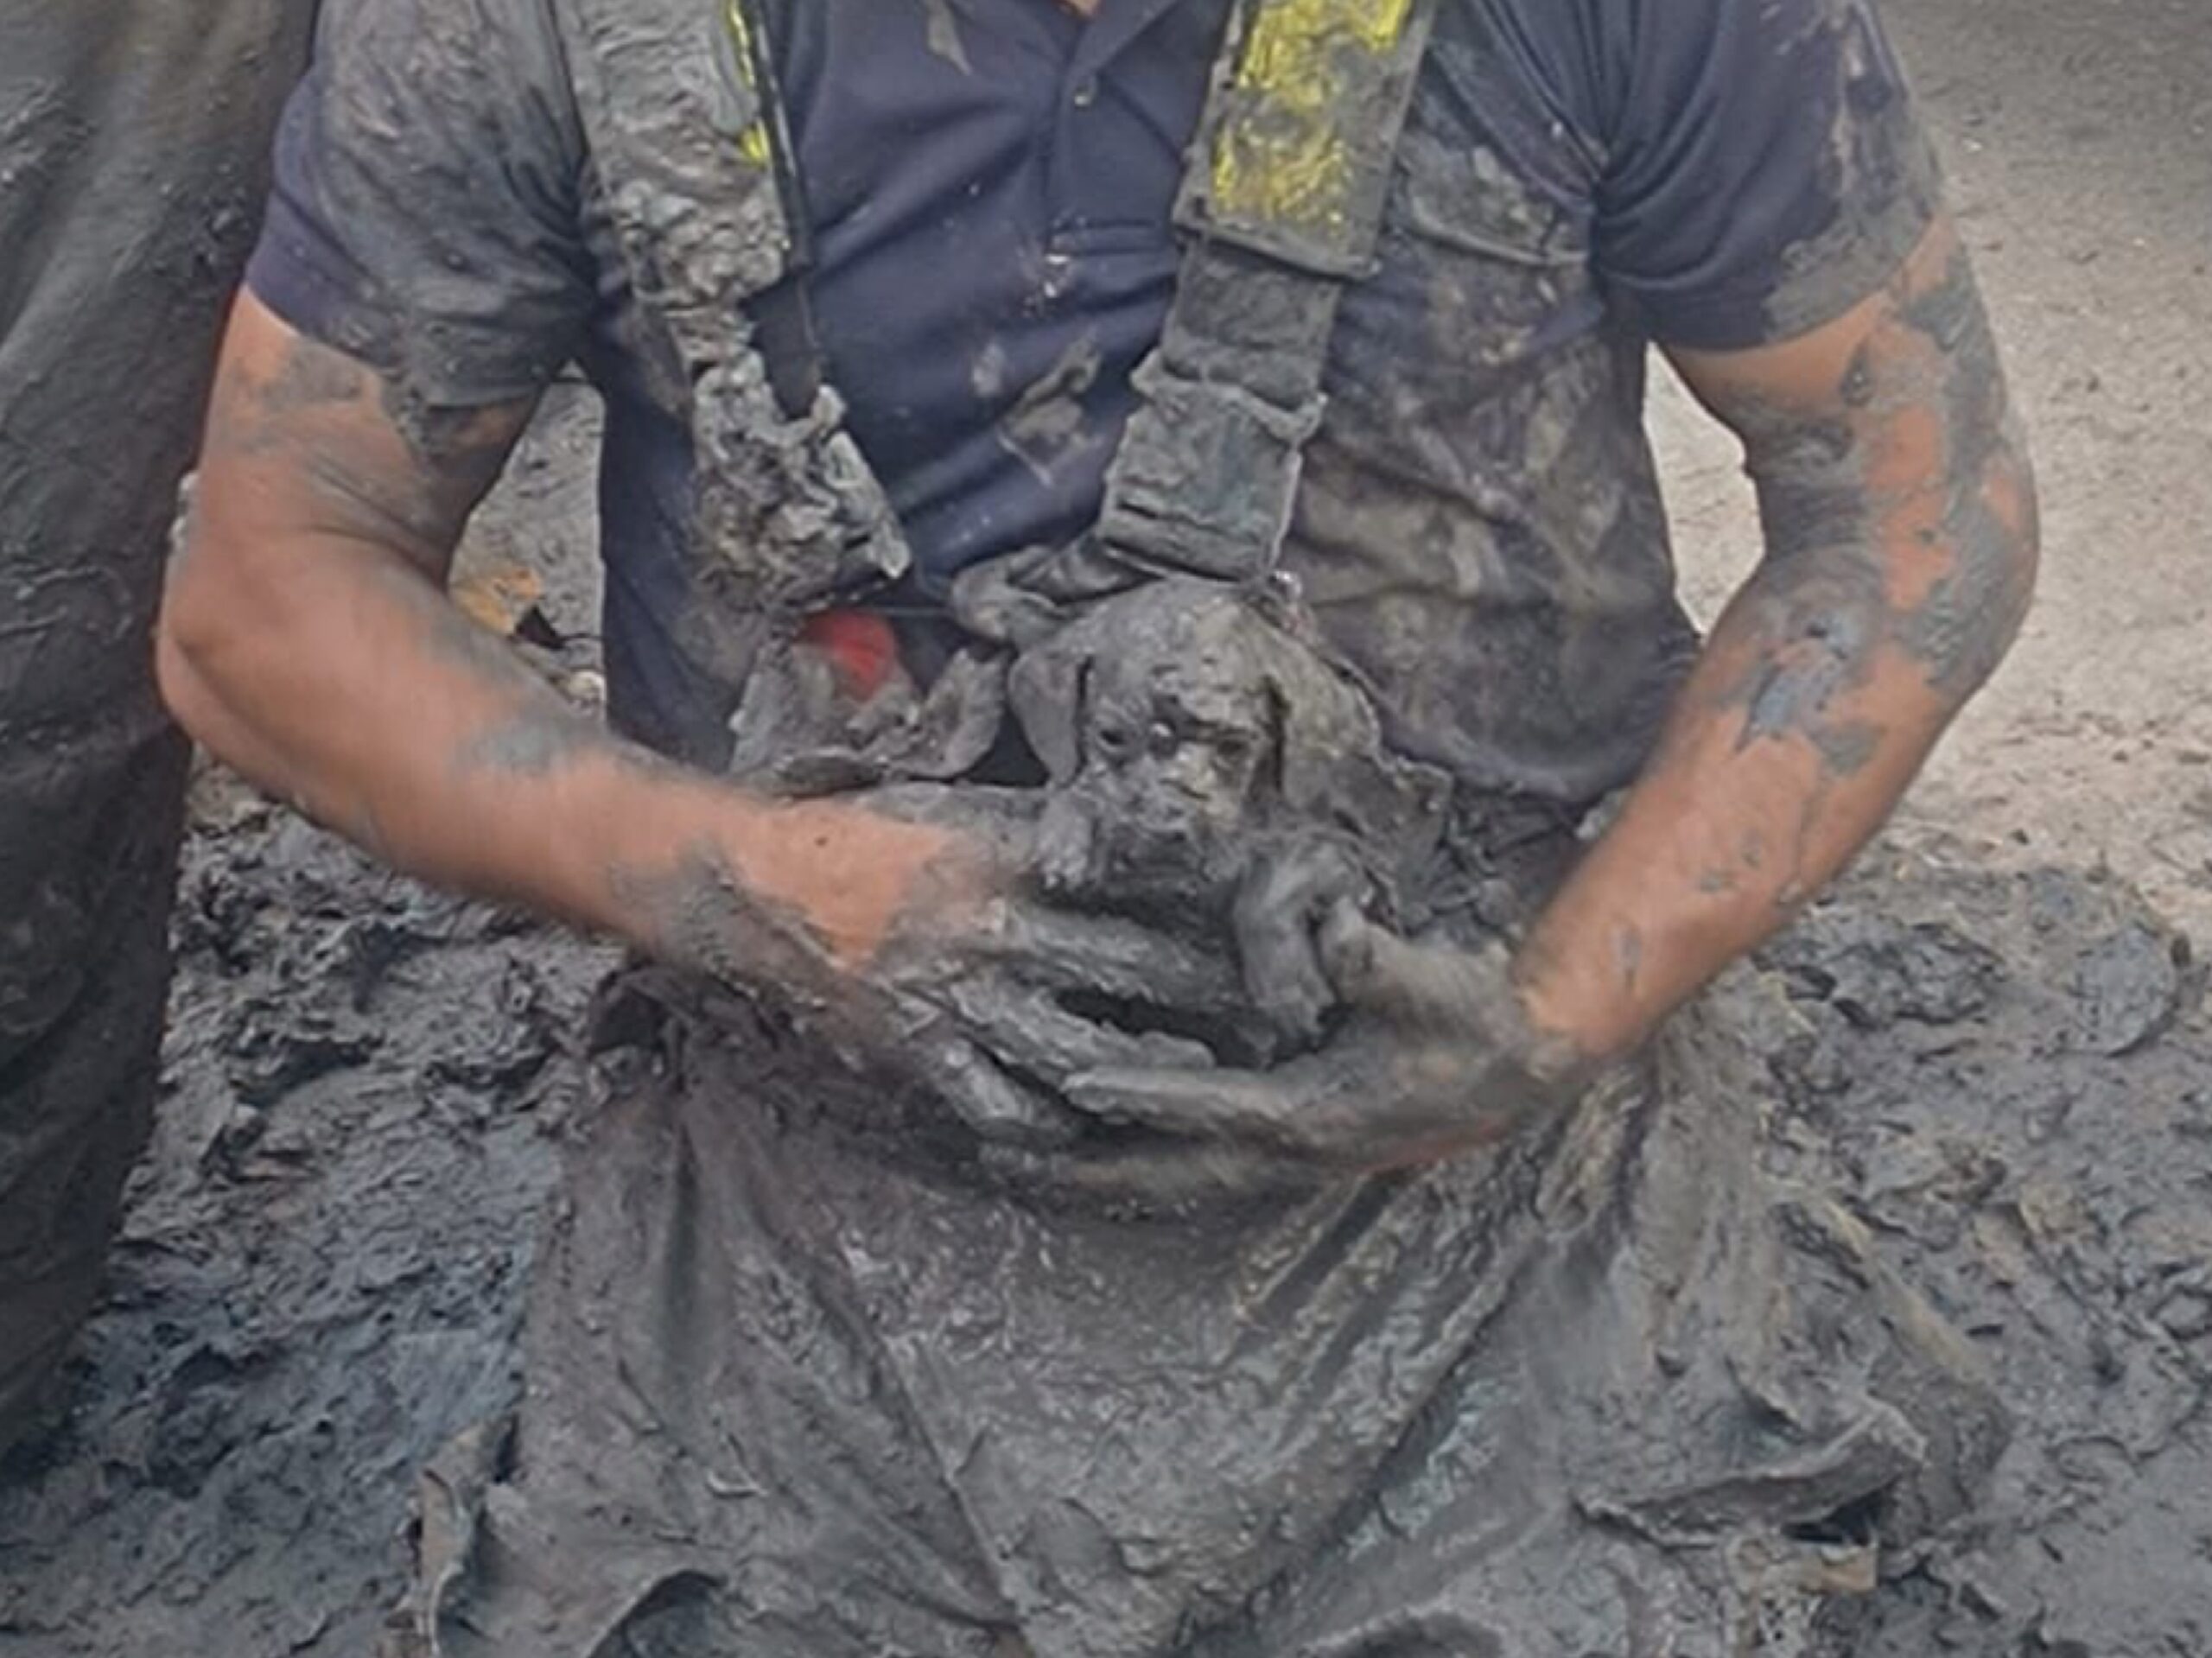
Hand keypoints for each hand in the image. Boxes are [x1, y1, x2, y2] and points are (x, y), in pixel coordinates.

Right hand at [661, 787, 1258, 1151]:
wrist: (758, 887)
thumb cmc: (869, 836)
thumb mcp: (963, 810)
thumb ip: (1046, 833)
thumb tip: (1135, 840)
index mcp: (1013, 858)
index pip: (1135, 885)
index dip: (1208, 913)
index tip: (1268, 932)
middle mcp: (997, 931)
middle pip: (1130, 970)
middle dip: (1208, 998)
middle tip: (1276, 1023)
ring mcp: (960, 1002)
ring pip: (1079, 1054)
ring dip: (1149, 1074)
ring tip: (1206, 1087)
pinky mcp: (924, 1057)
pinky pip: (1002, 1109)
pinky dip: (1053, 1126)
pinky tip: (1094, 1133)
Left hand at [1061, 901, 1590, 1174]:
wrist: (1520, 1066)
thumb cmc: (1475, 1019)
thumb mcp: (1435, 984)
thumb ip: (1382, 963)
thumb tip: (1340, 933)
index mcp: (1318, 1113)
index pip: (1211, 1105)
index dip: (1143, 1091)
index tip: (1075, 1083)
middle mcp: (1293, 1149)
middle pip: (1173, 1169)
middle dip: (1091, 1169)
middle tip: (1008, 1160)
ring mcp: (1291, 1157)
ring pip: (1179, 1177)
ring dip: (1106, 1176)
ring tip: (1027, 1167)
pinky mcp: (1292, 1147)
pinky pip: (1199, 1164)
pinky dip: (1144, 1163)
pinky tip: (1099, 1155)